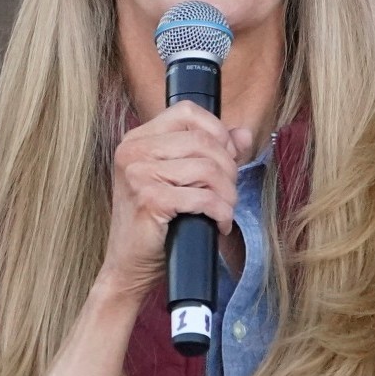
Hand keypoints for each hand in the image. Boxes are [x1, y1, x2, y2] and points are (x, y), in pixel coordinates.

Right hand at [99, 100, 251, 300]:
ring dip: (227, 195)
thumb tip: (244, 134)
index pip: (187, 112)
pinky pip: (204, 197)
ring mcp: (137, 174)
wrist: (130, 263)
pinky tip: (217, 223)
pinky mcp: (148, 199)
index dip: (217, 132)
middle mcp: (133, 151)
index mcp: (139, 138)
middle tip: (227, 194)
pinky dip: (220, 212)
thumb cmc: (159, 221)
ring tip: (223, 210)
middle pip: (204, 142)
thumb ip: (213, 152)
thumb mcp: (184, 179)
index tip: (226, 158)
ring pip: (208, 169)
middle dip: (228, 170)